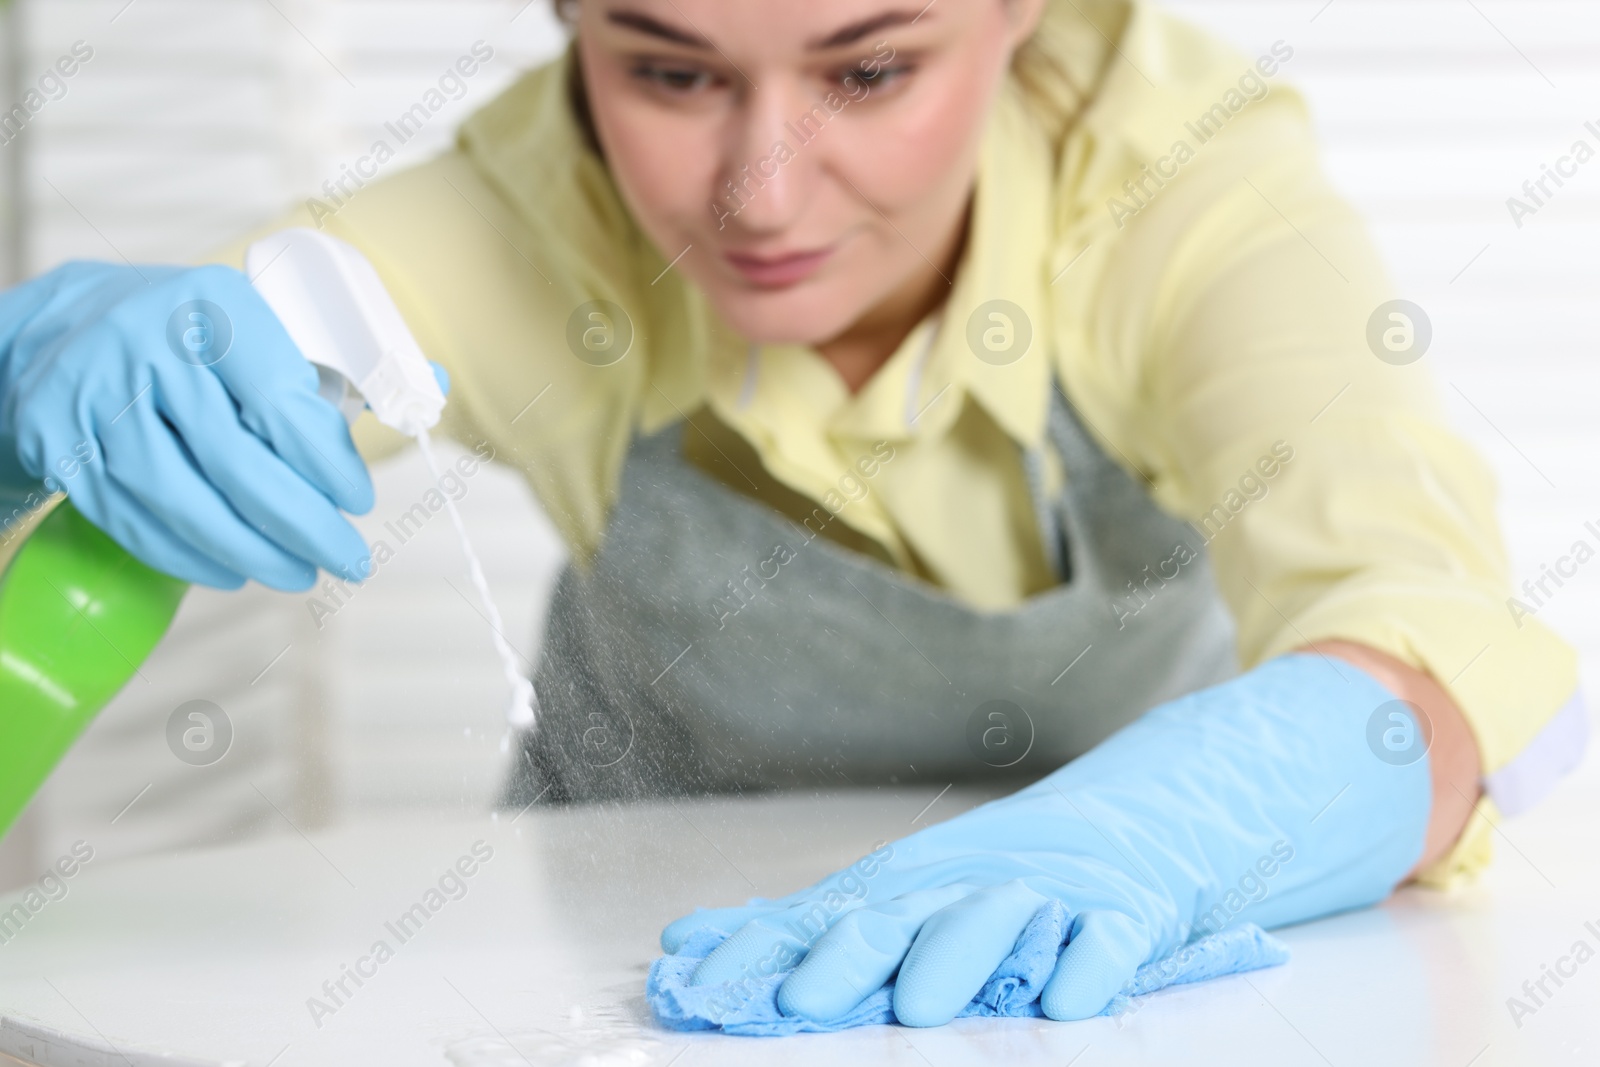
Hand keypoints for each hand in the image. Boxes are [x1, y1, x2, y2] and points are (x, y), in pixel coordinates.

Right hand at [0, 261, 373, 589]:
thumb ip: (339, 362)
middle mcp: (147, 345)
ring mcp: (94, 396)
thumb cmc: (189, 337)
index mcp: (212, 306)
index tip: (357, 501)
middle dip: (303, 524)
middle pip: (236, 461)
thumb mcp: (257, 325)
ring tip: (300, 572)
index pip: (281, 400)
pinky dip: (188, 556)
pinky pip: (131, 518)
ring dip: (250, 550)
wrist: (65, 328)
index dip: (327, 463)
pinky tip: (233, 569)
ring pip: (181, 500)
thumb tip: (433, 382)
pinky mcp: (57, 444)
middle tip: (347, 558)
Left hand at [662, 654, 1433, 1026]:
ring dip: (959, 961)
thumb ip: (798, 927)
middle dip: (849, 956)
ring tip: (920, 1009)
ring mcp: (1050, 894)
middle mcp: (970, 885)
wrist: (1142, 819)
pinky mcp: (1127, 910)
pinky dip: (1090, 963)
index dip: (765, 950)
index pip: (827, 916)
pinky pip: (1111, 939)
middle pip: (905, 915)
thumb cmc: (1000, 877)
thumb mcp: (899, 898)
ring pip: (1001, 923)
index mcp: (911, 885)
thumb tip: (683, 942)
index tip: (698, 984)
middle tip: (803, 1000)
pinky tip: (1067, 999)